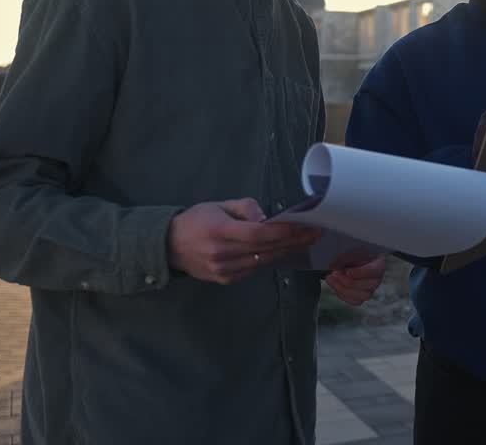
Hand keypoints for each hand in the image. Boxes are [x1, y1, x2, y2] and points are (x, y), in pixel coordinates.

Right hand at [167, 199, 321, 284]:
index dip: (284, 232)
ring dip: (285, 251)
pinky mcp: (225, 279)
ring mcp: (223, 270)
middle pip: (266, 249)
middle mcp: (222, 253)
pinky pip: (254, 269)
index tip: (305, 226)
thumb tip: (267, 218)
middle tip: (315, 233)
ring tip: (305, 241)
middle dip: (294, 241)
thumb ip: (246, 208)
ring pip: (263, 261)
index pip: (258, 234)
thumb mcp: (219, 205)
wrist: (170, 246)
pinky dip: (268, 259)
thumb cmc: (197, 220)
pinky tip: (282, 250)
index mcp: (219, 231)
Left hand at [324, 254, 386, 305]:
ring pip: (363, 297)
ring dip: (344, 289)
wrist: (350, 260)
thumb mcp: (351, 250)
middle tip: (335, 273)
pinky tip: (334, 285)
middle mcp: (377, 279)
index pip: (374, 271)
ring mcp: (370, 289)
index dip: (360, 273)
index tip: (347, 271)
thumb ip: (345, 257)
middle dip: (349, 282)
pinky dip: (343, 295)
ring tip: (332, 279)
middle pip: (368, 286)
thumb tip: (334, 266)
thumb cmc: (353, 253)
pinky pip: (355, 302)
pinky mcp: (362, 296)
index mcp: (378, 265)